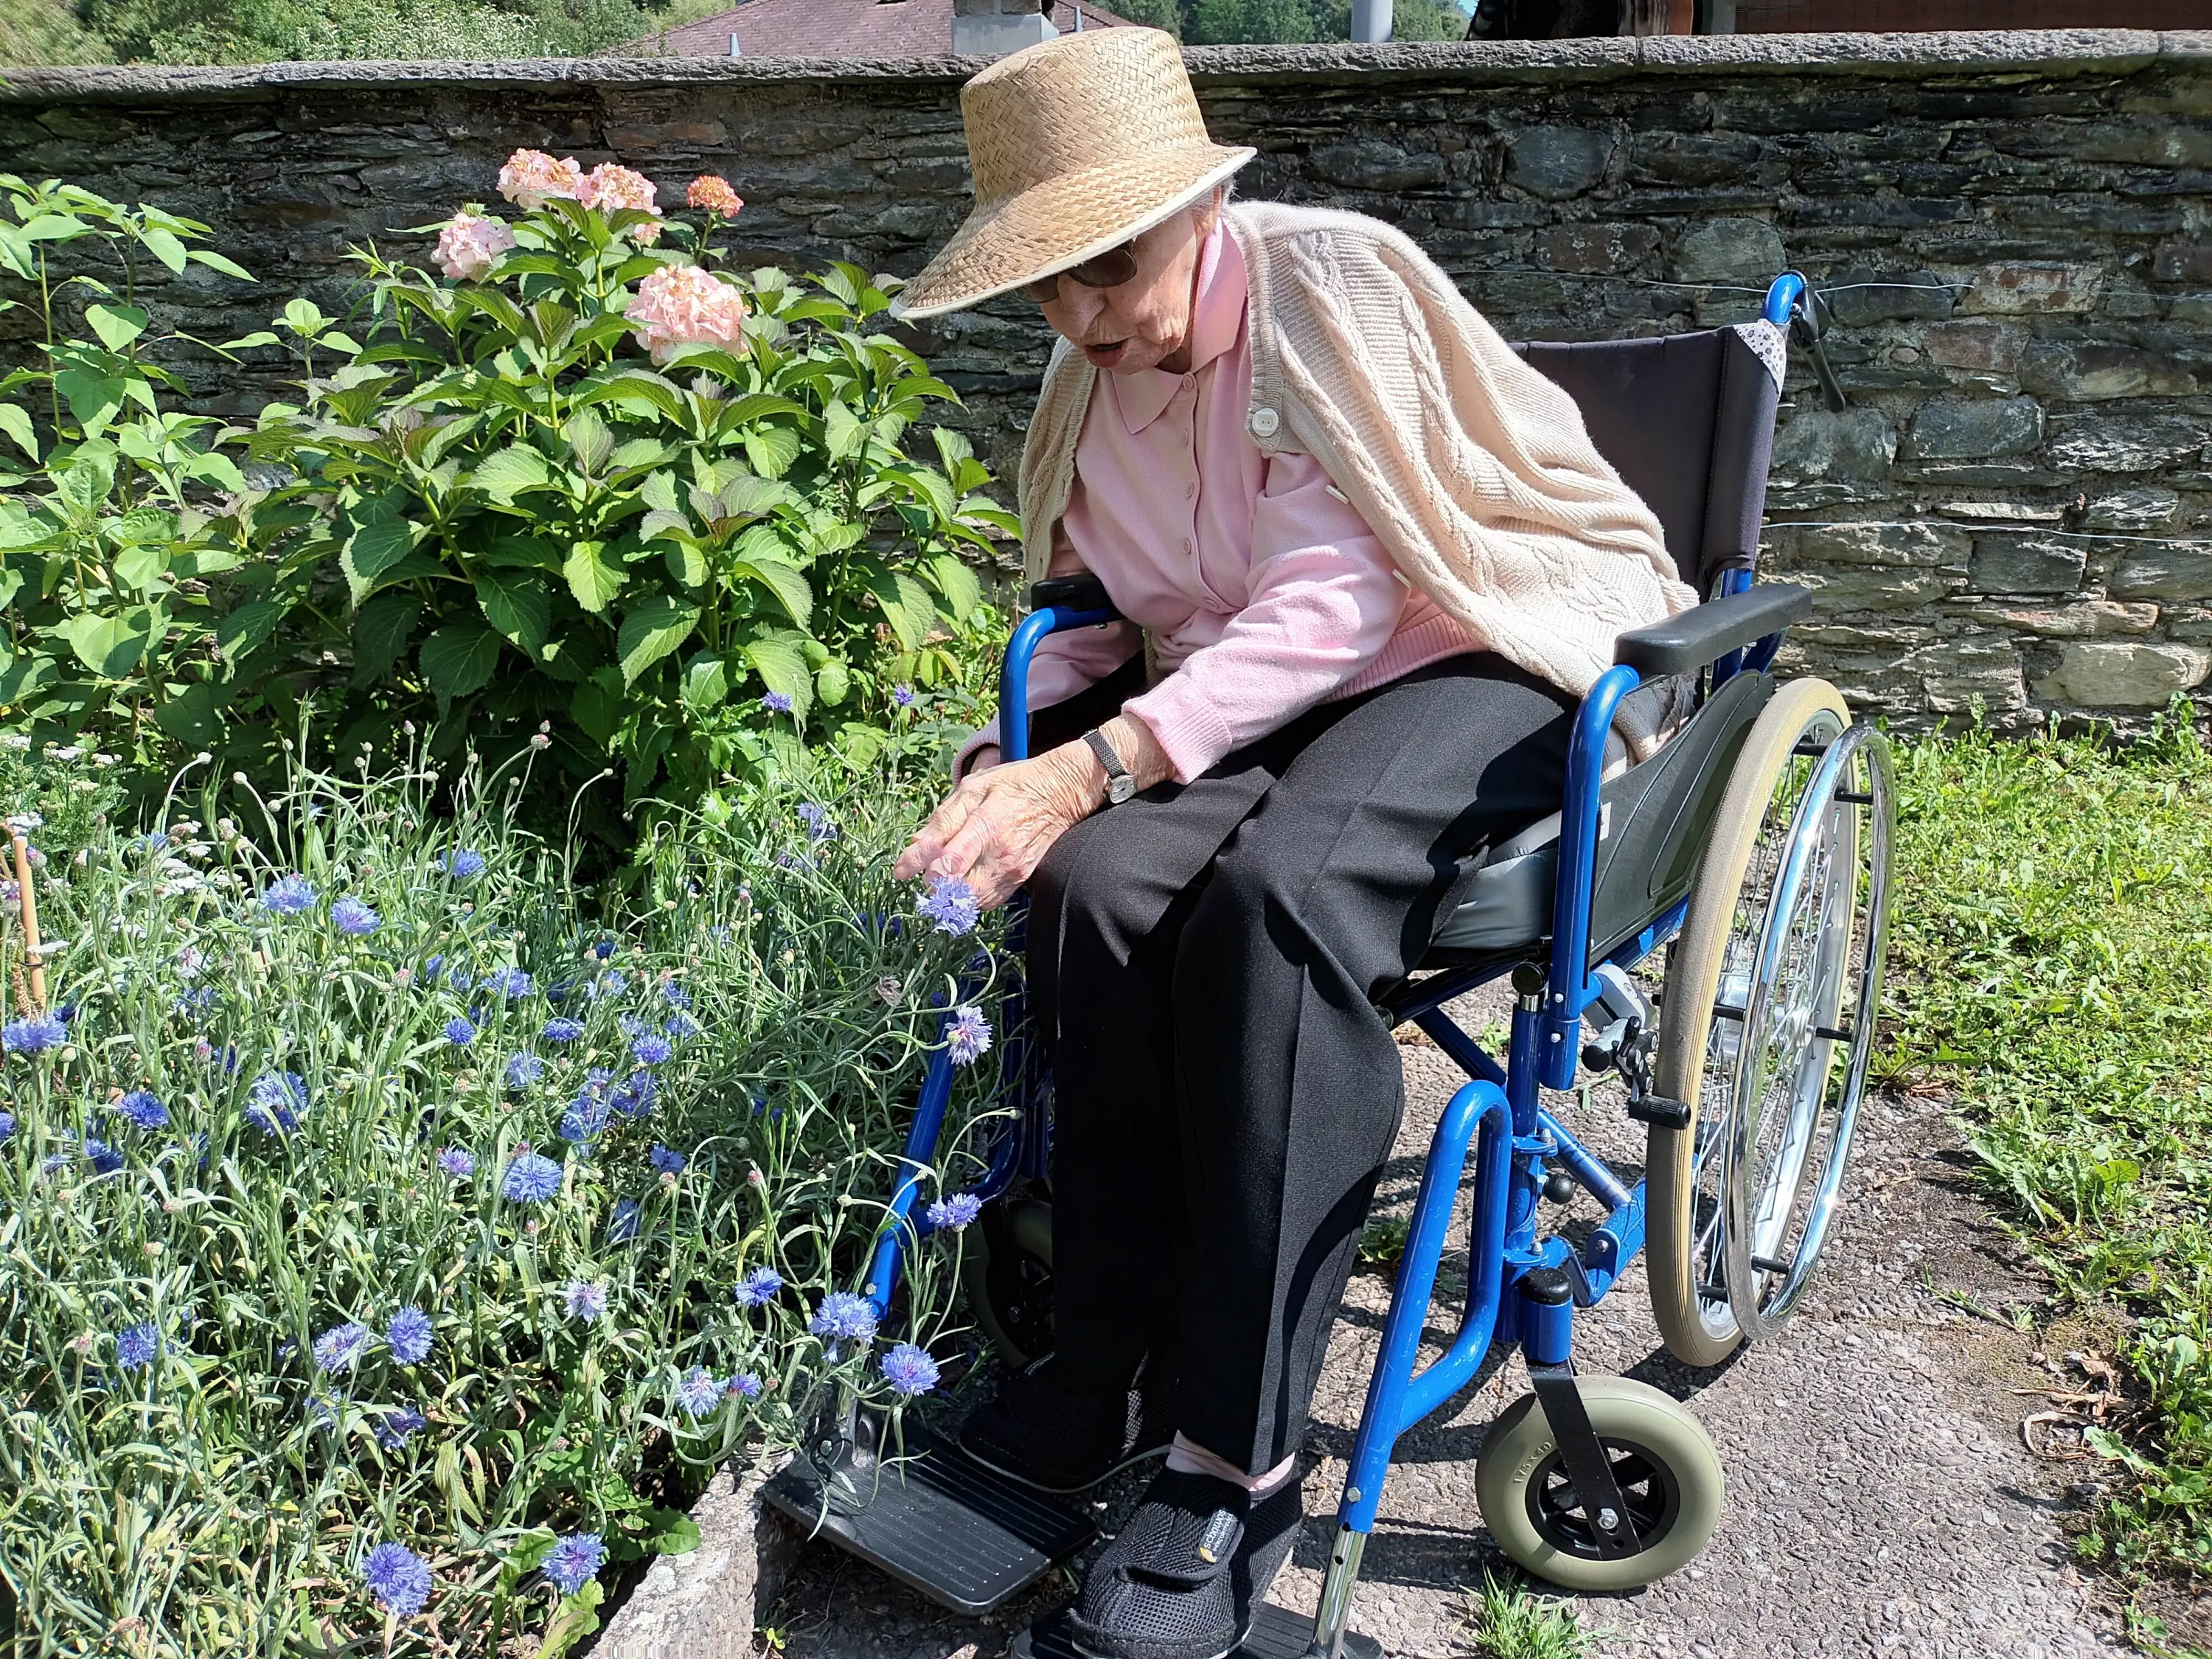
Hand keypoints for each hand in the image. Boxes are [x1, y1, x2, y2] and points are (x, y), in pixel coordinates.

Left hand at [895, 718, 1171, 907]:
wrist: (1060, 793)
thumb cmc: (1012, 785)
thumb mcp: (973, 787)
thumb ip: (943, 819)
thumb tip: (915, 846)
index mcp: (986, 826)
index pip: (948, 862)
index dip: (919, 868)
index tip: (901, 870)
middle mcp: (1001, 855)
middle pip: (957, 891)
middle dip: (933, 886)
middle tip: (925, 872)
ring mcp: (1013, 871)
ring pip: (971, 902)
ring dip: (950, 895)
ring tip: (943, 876)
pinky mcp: (1021, 881)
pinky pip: (988, 901)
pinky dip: (970, 896)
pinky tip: (965, 879)